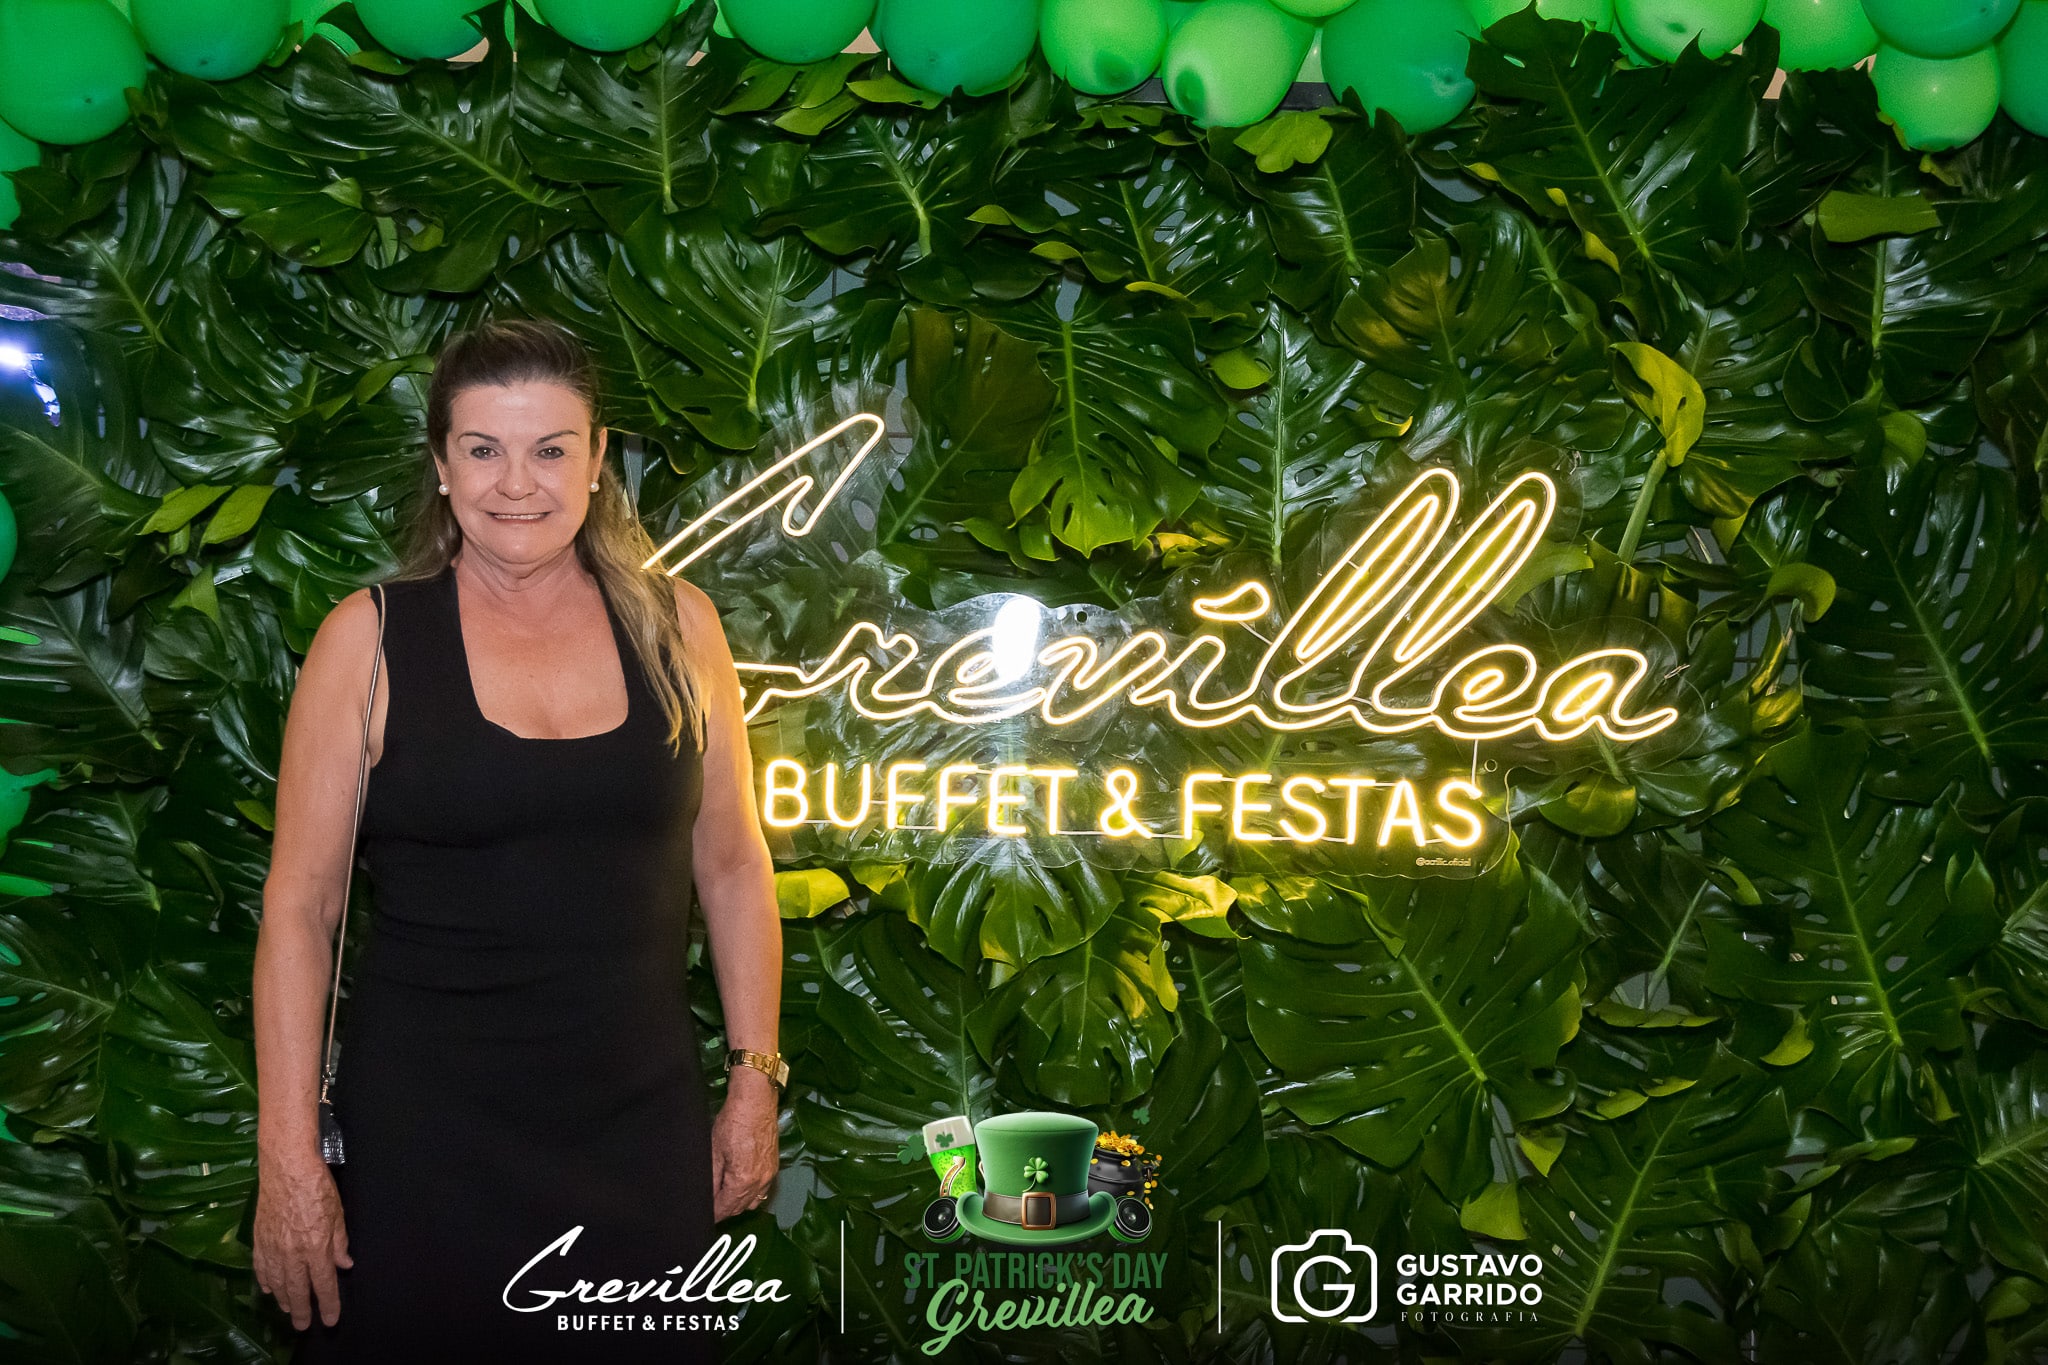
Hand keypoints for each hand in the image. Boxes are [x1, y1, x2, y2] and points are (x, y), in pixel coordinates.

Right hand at [253, 1152, 352, 1329]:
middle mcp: (293, 1253)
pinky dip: (265, 1279)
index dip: (328, 1305)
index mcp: (316, 1248)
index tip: (330, 1319)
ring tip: (288, 1308)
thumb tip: (344, 1264)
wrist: (287, 1168)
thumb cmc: (317, 1187)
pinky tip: (268, 1287)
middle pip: (297, 1290)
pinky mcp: (259, 1238)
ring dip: (283, 1298)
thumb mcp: (338, 1215)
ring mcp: (273, 1247)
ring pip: (277, 1282)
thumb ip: (340, 1243)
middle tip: (303, 1325)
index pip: (324, 1285)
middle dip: (301, 1311)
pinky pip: (261, 1267)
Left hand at [711, 1068, 779, 1219]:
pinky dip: (751, 1194)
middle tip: (710, 1206)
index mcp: (743, 1181)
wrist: (756, 1102)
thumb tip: (705, 1196)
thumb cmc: (733, 1123)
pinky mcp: (774, 1166)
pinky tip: (741, 1187)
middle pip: (740, 1208)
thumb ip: (711, 1179)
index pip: (725, 1208)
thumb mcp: (714, 1152)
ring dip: (738, 1203)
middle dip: (724, 1210)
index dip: (713, 1214)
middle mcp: (760, 1183)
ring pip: (753, 1202)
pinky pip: (763, 1191)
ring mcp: (769, 1175)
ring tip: (724, 1197)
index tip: (703, 1215)